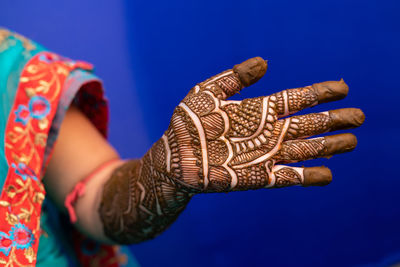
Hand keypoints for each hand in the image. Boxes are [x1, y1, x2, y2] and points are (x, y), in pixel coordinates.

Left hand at [99, 57, 364, 243]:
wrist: (174, 157)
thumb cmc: (188, 122)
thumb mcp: (207, 91)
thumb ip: (235, 76)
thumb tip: (265, 62)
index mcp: (258, 110)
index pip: (296, 99)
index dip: (319, 93)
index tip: (342, 88)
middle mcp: (266, 132)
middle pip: (308, 125)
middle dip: (334, 120)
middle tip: (359, 116)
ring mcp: (263, 156)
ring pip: (304, 150)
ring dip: (329, 146)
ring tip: (351, 141)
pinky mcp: (257, 177)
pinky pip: (288, 177)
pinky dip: (307, 176)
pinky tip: (327, 174)